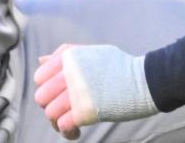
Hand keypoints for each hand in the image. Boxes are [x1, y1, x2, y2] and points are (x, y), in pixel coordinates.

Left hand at [34, 44, 157, 139]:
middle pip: (42, 97)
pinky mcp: (85, 110)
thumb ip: (66, 54)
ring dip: (58, 122)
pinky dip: (68, 132)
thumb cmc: (119, 67)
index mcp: (70, 56)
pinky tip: (77, 131)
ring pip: (50, 113)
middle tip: (64, 111)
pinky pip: (63, 126)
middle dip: (50, 107)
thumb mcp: (93, 52)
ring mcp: (77, 92)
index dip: (46, 89)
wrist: (144, 80)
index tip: (59, 95)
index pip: (40, 76)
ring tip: (71, 123)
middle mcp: (70, 72)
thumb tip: (41, 60)